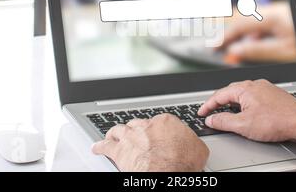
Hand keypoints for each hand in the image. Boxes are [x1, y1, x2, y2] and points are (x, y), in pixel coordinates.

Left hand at [92, 114, 208, 171]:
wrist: (167, 173)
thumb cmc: (183, 163)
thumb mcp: (198, 149)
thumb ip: (191, 141)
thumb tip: (193, 144)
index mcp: (166, 122)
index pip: (158, 121)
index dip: (155, 130)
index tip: (155, 136)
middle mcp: (146, 126)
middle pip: (137, 124)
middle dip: (135, 130)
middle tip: (134, 136)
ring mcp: (131, 137)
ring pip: (119, 130)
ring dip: (115, 133)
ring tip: (112, 135)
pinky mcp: (119, 151)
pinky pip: (105, 145)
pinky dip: (100, 146)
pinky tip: (97, 147)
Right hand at [198, 79, 295, 147]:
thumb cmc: (277, 121)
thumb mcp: (244, 125)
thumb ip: (223, 121)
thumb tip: (211, 119)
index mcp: (245, 88)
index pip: (219, 95)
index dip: (208, 105)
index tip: (201, 112)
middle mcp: (255, 84)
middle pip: (230, 91)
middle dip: (219, 101)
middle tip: (211, 111)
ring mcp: (265, 88)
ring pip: (242, 92)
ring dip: (232, 101)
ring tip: (226, 111)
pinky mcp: (273, 94)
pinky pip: (253, 95)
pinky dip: (244, 102)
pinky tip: (246, 110)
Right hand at [220, 2, 295, 63]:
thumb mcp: (283, 52)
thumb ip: (257, 50)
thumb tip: (234, 51)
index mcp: (274, 16)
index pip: (241, 24)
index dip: (226, 36)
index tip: (216, 47)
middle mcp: (275, 10)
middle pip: (243, 19)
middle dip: (231, 33)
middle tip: (220, 47)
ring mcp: (279, 11)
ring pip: (251, 20)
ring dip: (241, 34)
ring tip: (234, 48)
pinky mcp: (282, 16)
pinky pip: (260, 22)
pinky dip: (252, 33)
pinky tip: (251, 44)